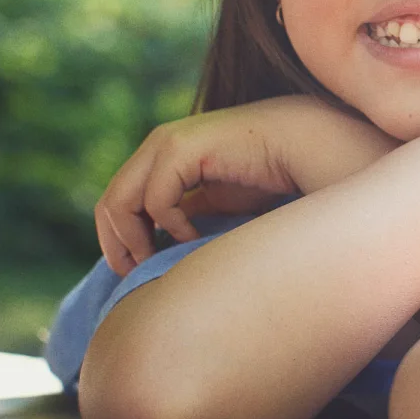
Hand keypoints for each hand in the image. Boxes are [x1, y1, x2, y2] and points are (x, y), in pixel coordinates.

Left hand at [95, 96, 397, 273]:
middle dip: (117, 244)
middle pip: (111, 202)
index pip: (120, 200)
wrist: (309, 146)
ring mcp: (167, 143)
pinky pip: (156, 199)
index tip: (135, 272)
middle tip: (134, 275)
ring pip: (121, 201)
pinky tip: (193, 238)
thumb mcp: (221, 203)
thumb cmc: (273, 176)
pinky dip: (169, 226)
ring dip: (134, 239)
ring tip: (157, 262)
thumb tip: (161, 255)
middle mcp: (160, 145)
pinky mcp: (181, 148)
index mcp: (167, 156)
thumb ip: (191, 217)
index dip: (120, 239)